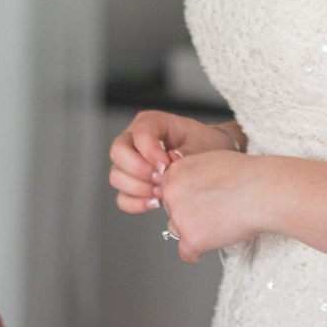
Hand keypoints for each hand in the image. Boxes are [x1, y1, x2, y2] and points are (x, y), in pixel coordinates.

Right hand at [110, 112, 241, 215]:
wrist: (209, 157)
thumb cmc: (204, 144)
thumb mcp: (200, 144)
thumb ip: (184, 153)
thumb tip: (168, 164)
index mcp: (151, 122)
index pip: (139, 134)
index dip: (151, 152)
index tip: (167, 164)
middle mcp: (133, 139)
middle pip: (118, 152)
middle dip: (140, 170)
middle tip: (162, 178)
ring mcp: (129, 162)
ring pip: (116, 176)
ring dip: (139, 188)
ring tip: (163, 191)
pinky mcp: (131, 183)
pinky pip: (122, 197)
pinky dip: (136, 203)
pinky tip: (155, 202)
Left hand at [156, 149, 268, 261]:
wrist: (264, 192)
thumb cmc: (248, 175)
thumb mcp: (213, 161)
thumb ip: (196, 174)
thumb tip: (192, 186)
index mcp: (178, 170)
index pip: (170, 188)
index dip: (186, 196)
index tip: (197, 201)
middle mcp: (173, 192)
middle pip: (171, 209)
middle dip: (187, 213)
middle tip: (211, 214)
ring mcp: (180, 216)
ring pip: (177, 230)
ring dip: (192, 231)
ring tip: (216, 227)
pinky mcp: (191, 238)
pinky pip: (186, 253)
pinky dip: (195, 253)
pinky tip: (203, 250)